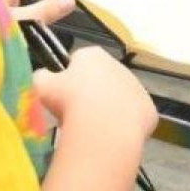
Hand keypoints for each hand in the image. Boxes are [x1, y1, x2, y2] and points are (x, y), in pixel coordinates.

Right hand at [34, 46, 156, 139]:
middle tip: (76, 113)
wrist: (103, 127)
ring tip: (94, 127)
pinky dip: (124, 125)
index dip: (69, 77)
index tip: (63, 94)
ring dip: (108, 109)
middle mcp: (118, 65)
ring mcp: (137, 86)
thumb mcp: (41, 85)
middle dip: (90, 93)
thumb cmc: (70, 101)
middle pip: (101, 79)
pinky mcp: (149, 108)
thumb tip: (43, 76)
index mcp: (92, 55)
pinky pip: (133, 116)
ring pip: (119, 97)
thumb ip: (41, 76)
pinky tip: (112, 135)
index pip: (79, 60)